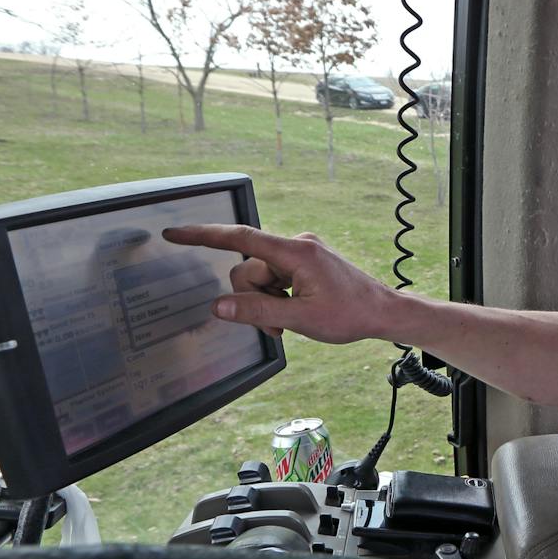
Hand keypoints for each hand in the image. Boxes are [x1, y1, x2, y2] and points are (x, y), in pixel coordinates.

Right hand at [162, 224, 399, 343]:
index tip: (174, 233)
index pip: (239, 238)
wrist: (383, 313)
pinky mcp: (305, 263)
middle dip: (253, 300)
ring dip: (267, 304)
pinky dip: (277, 299)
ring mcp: (301, 254)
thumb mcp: (300, 318)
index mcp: (295, 252)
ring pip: (260, 279)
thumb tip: (219, 305)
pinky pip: (275, 279)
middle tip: (277, 325)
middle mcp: (296, 246)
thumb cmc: (350, 314)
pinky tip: (296, 312)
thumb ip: (256, 311)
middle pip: (247, 270)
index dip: (202, 235)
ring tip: (290, 322)